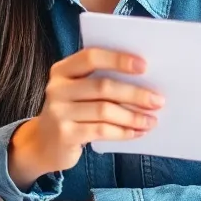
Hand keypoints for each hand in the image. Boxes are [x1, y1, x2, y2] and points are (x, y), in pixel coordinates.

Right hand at [8, 48, 163, 187]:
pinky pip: (101, 131)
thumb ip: (102, 82)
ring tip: (151, 120)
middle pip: (102, 86)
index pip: (91, 57)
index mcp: (62, 70)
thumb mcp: (79, 92)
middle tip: (158, 100)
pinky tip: (137, 132)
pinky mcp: (65, 134)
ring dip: (133, 116)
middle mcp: (57, 88)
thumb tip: (145, 82)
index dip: (118, 59)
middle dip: (135, 93)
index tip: (144, 66)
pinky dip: (123, 132)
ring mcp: (58, 112)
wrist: (43, 144)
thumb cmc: (73, 112)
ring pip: (104, 111)